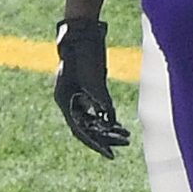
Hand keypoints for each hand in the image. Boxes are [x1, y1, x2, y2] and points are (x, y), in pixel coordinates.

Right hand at [54, 17, 126, 157]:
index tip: (110, 154)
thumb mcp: (93, 77)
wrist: (82, 37)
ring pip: (94, 120)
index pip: (81, 131)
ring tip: (126, 138)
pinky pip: (97, 110)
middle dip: (106, 138)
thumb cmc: (84, 54)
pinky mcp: (88, 90)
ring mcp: (78, 96)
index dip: (95, 144)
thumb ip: (100, 96)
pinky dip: (108, 119)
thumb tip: (110, 116)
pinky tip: (119, 125)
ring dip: (110, 129)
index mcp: (66, 101)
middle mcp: (70, 102)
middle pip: (88, 128)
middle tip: (124, 145)